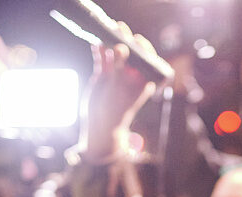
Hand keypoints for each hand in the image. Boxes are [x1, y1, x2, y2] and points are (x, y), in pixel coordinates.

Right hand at [81, 23, 157, 159]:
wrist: (101, 124)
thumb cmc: (116, 108)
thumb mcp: (119, 86)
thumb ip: (120, 65)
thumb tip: (121, 46)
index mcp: (142, 78)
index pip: (146, 57)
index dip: (143, 46)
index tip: (137, 39)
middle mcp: (130, 74)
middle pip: (129, 51)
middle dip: (125, 38)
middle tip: (120, 27)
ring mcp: (116, 74)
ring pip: (113, 53)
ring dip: (110, 41)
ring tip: (108, 28)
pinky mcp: (102, 75)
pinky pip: (100, 58)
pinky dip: (98, 50)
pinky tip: (95, 42)